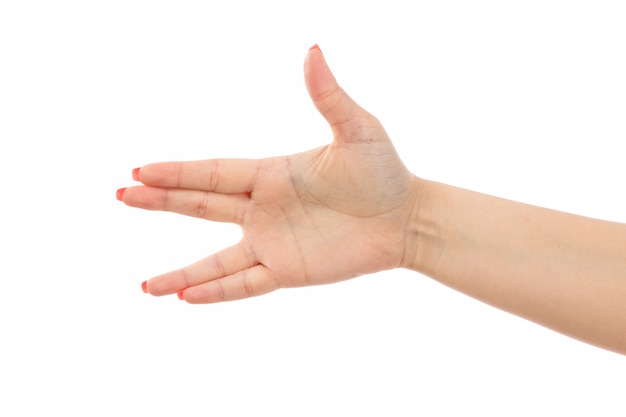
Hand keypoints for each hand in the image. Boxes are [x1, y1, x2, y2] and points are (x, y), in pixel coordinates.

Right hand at [117, 46, 418, 302]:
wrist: (406, 217)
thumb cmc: (384, 171)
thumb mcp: (356, 129)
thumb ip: (328, 96)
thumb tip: (312, 49)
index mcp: (271, 174)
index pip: (212, 172)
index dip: (176, 172)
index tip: (140, 170)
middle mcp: (263, 209)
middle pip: (200, 206)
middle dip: (160, 201)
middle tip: (121, 195)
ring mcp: (272, 243)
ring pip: (215, 260)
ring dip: (179, 271)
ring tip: (143, 286)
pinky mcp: (288, 270)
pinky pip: (245, 283)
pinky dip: (216, 292)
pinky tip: (185, 298)